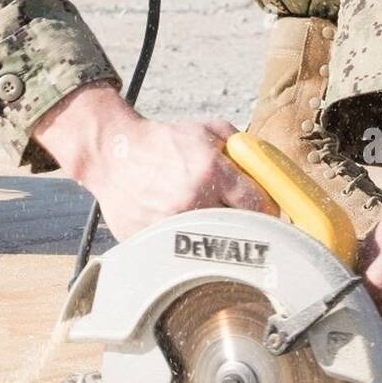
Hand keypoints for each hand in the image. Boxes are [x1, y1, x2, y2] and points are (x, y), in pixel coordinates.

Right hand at [32, 82, 275, 240]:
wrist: (113, 154)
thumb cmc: (161, 142)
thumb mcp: (206, 130)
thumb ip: (240, 146)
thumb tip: (267, 168)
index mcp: (211, 172)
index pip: (259, 205)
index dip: (268, 209)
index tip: (268, 213)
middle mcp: (193, 202)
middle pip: (241, 230)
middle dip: (248, 227)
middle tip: (247, 223)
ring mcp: (171, 226)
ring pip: (213, 246)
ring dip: (218, 238)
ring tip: (212, 223)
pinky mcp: (153, 242)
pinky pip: (183, 252)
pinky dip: (188, 245)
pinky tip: (183, 229)